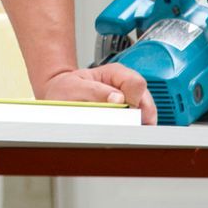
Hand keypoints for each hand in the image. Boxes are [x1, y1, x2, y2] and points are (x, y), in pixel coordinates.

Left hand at [39, 62, 155, 124]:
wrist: (60, 95)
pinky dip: (133, 130)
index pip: (137, 84)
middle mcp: (126, 85)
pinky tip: (123, 134)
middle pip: (147, 102)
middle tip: (124, 128)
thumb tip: (118, 98)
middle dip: (139, 117)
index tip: (122, 111)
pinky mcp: (128, 113)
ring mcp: (129, 100)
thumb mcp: (74, 86)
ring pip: (147, 115)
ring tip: (121, 132)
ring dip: (137, 126)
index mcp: (116, 73)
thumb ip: (95, 91)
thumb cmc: (66, 88)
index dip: (133, 100)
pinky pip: (140, 123)